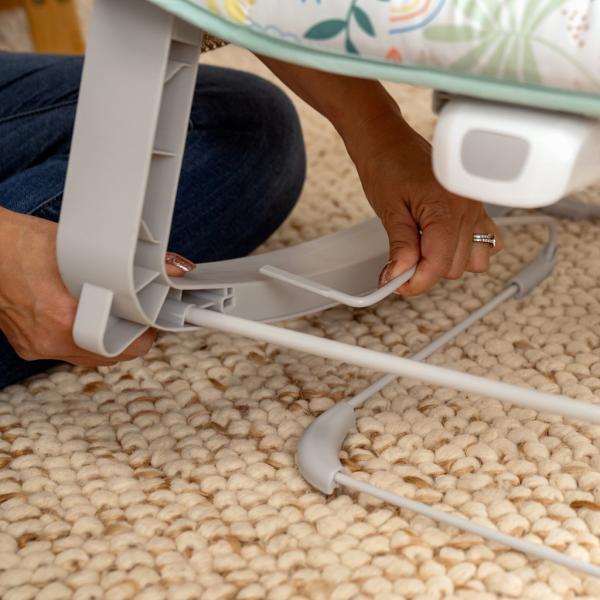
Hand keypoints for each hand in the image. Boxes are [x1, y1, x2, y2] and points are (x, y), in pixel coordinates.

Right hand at [0, 208, 194, 365]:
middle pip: (110, 356)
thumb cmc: (20, 243)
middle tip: (136, 316)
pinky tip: (83, 315)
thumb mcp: (80, 248)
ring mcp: (37, 346)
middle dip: (128, 338)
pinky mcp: (28, 345)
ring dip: (105, 340)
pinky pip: (68, 351)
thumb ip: (131, 262)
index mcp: (64, 316)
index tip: (150, 321)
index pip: (124, 345)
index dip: (144, 335)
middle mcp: (49, 339)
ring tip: (111, 314)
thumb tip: (175, 266)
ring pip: (89, 356)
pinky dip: (82, 337)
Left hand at [348, 112, 503, 295]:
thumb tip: (399, 276)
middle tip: (401, 261)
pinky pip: (487, 241)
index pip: (441, 264)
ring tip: (422, 250)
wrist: (388, 141)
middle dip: (427, 270)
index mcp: (446, 208)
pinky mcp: (475, 207)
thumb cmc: (387, 166)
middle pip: (456, 266)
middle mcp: (468, 208)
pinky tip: (444, 243)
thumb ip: (400, 247)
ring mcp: (475, 207)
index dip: (416, 281)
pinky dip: (468, 249)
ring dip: (449, 262)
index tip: (397, 283)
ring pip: (475, 260)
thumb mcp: (389, 210)